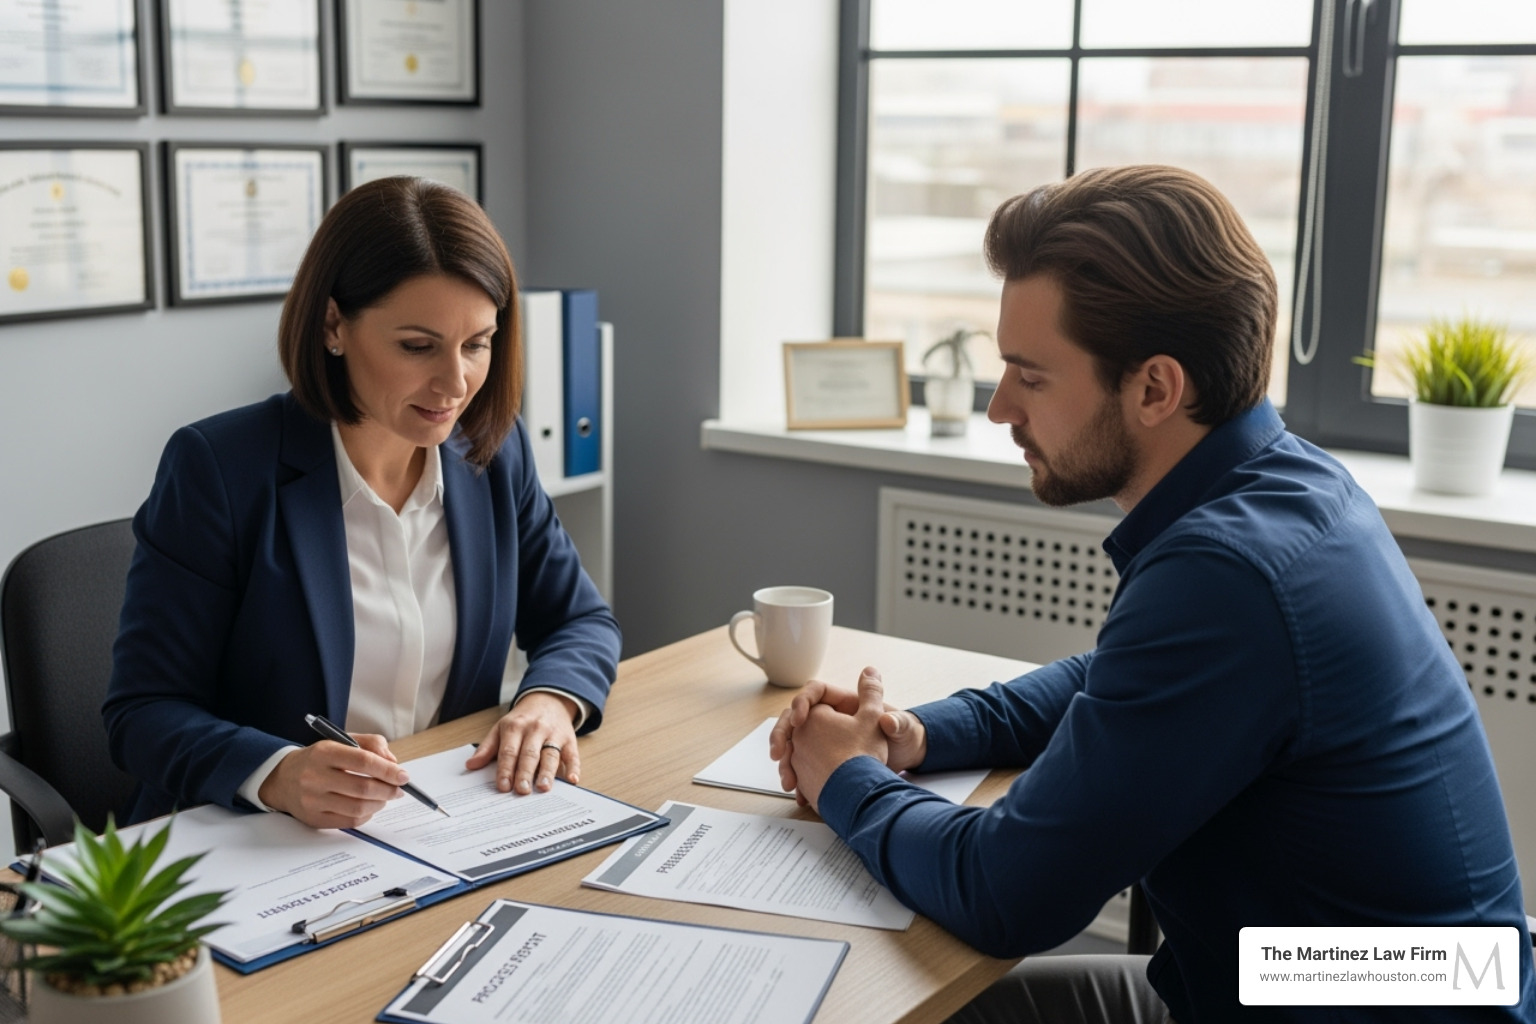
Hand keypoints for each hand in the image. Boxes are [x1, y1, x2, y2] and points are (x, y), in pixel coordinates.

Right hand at [259, 733, 404, 828]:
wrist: (283, 778)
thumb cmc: (319, 759)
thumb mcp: (342, 741)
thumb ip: (371, 745)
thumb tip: (393, 763)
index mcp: (324, 753)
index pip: (363, 761)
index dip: (388, 770)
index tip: (403, 776)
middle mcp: (315, 777)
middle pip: (363, 788)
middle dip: (388, 790)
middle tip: (398, 789)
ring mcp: (312, 800)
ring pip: (358, 808)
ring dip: (379, 804)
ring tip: (385, 797)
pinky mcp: (313, 819)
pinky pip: (349, 822)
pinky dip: (366, 815)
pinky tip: (369, 807)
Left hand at [466, 691, 579, 793]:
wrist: (548, 700)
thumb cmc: (522, 720)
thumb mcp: (501, 728)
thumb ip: (487, 748)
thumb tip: (471, 765)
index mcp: (515, 727)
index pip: (509, 750)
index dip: (506, 769)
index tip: (503, 786)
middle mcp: (535, 729)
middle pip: (530, 754)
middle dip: (525, 773)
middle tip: (522, 790)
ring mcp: (554, 734)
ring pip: (550, 754)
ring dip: (547, 772)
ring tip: (543, 788)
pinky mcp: (569, 739)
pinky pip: (572, 754)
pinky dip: (574, 767)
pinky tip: (572, 779)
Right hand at [769, 666, 926, 799]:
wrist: (903, 763)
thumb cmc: (901, 740)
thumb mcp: (900, 728)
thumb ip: (897, 720)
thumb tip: (885, 707)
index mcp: (844, 703)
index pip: (815, 692)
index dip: (802, 702)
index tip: (799, 720)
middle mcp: (830, 719)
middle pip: (794, 718)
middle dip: (781, 734)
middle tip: (777, 753)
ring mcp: (822, 740)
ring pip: (793, 744)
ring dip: (784, 761)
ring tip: (788, 781)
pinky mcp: (821, 760)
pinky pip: (799, 765)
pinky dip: (795, 777)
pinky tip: (797, 792)